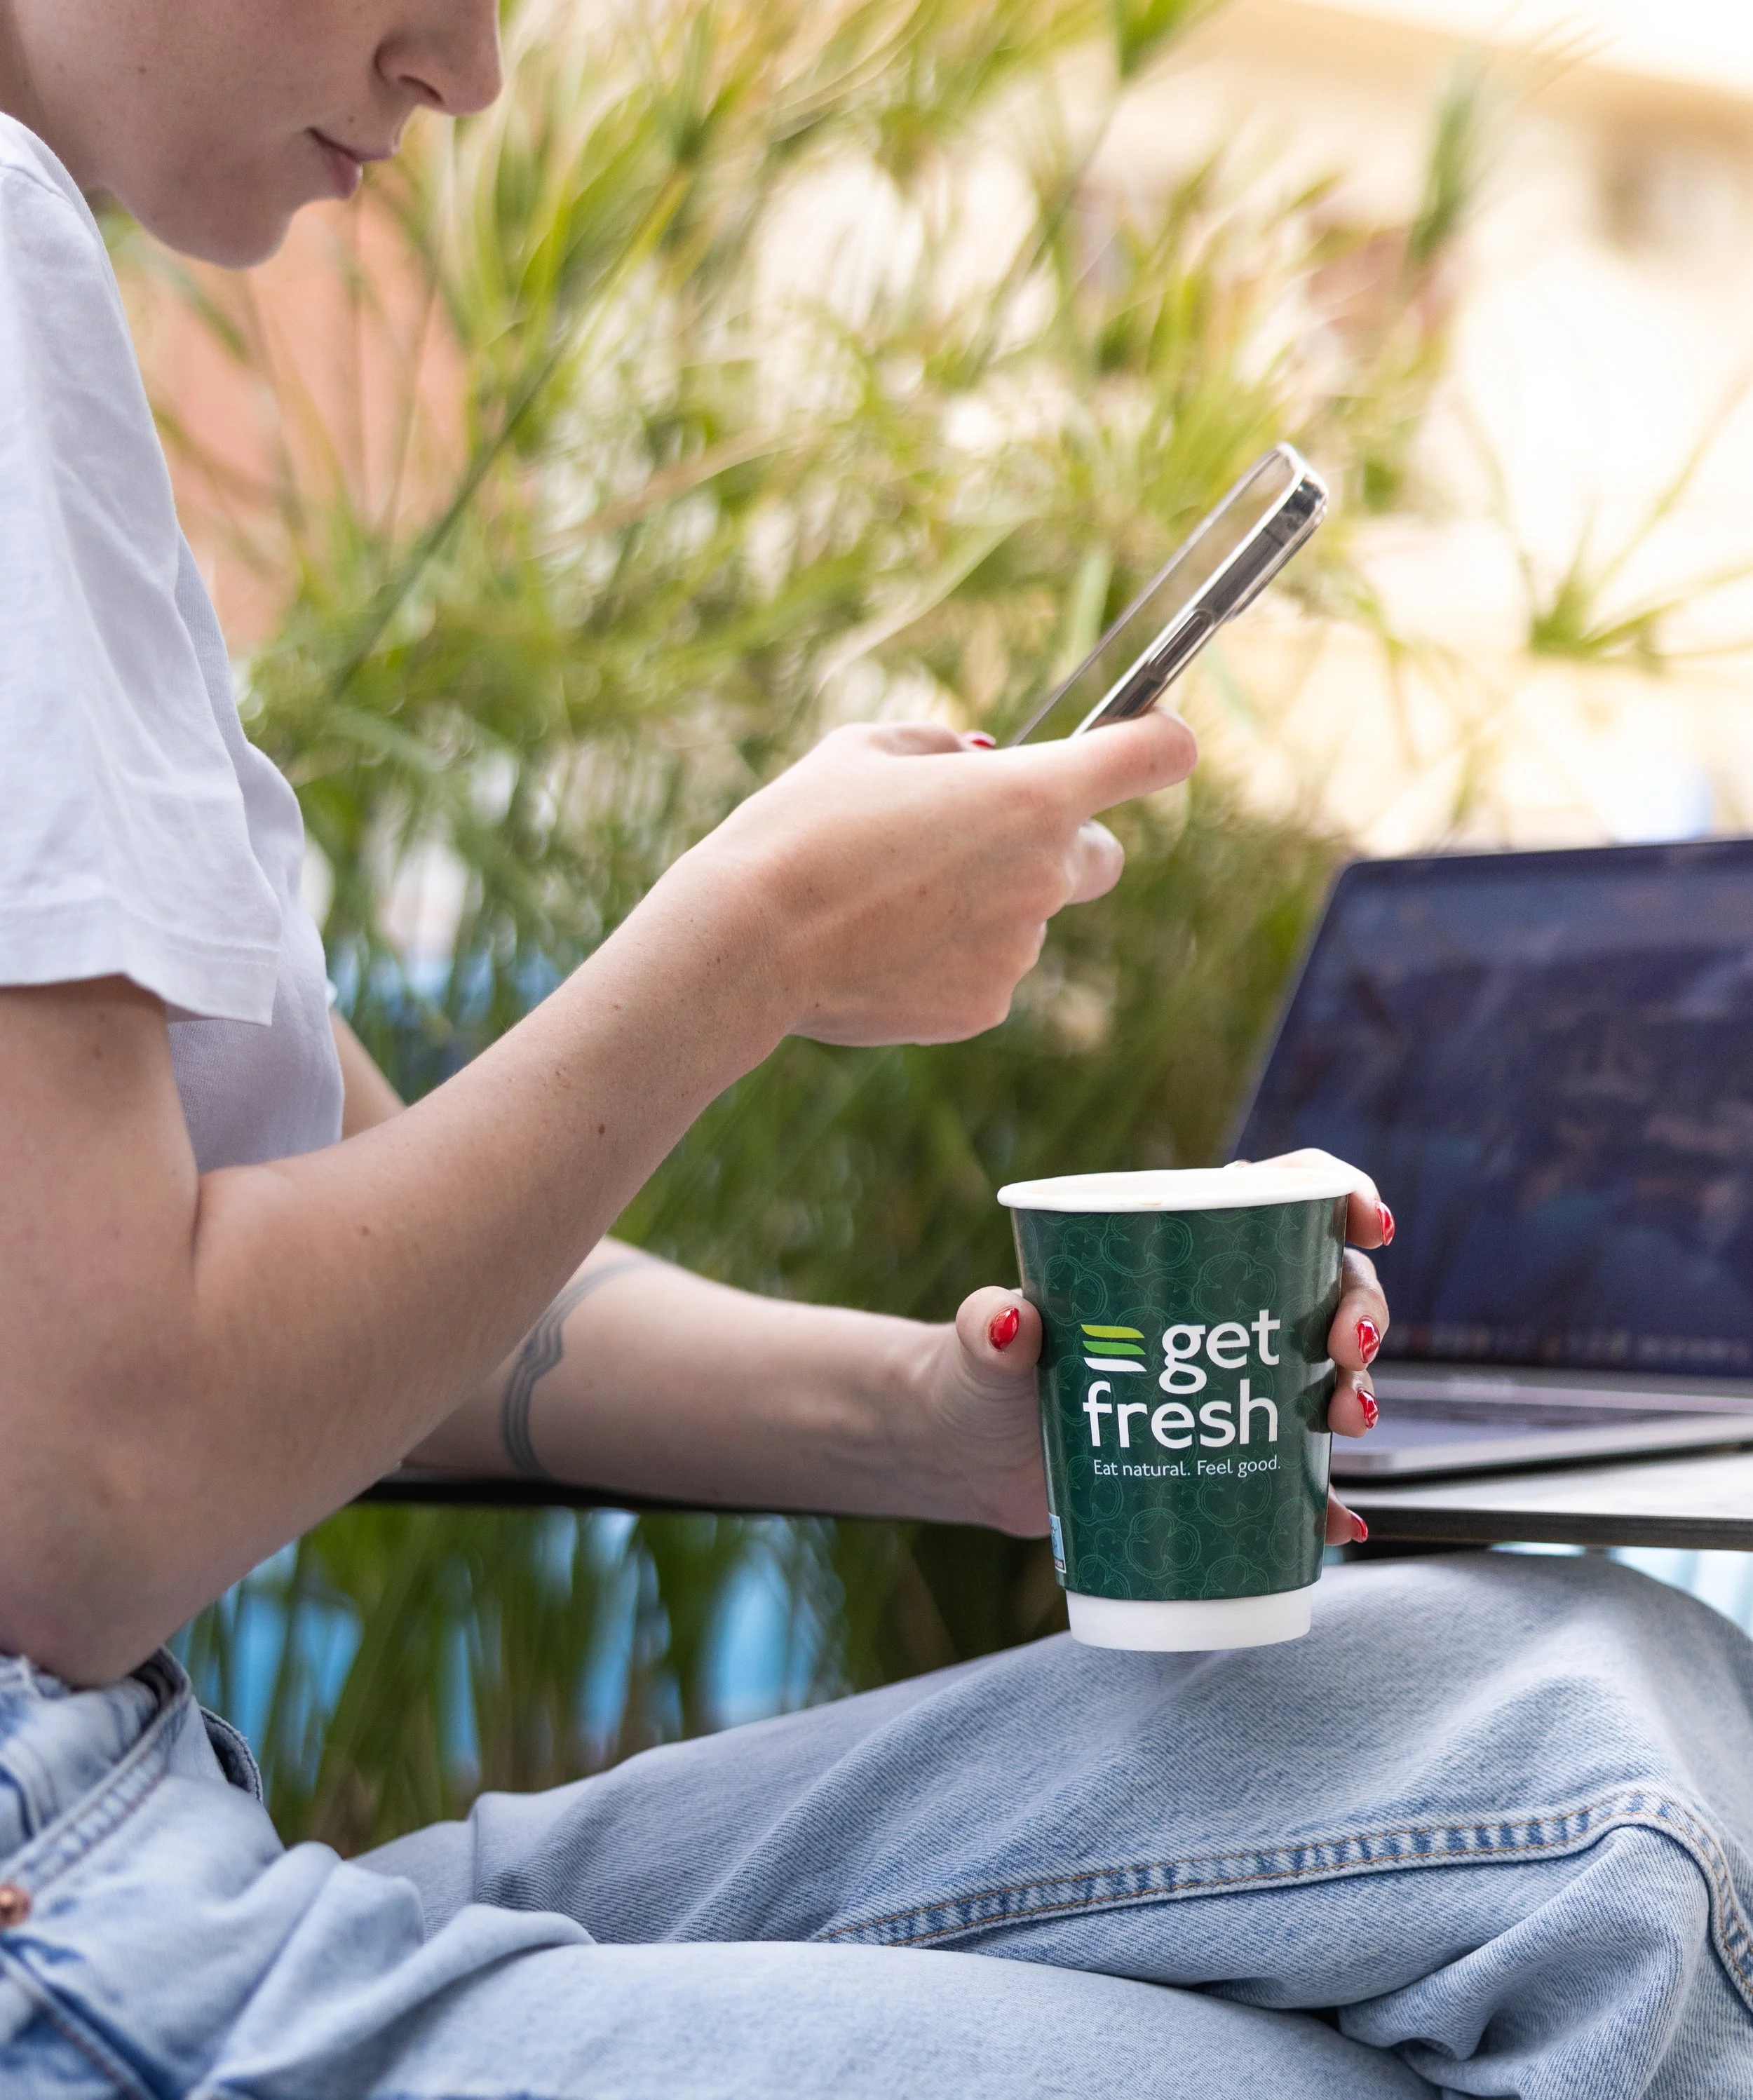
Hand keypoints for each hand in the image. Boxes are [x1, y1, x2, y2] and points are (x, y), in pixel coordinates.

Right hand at [660, 713, 1196, 1046]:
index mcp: (1030, 795)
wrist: (749, 942)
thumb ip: (940, 747)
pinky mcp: (983, 1009)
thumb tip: (977, 758)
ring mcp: (1019, 951)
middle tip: (982, 836)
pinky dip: (952, 958)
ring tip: (889, 900)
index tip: (1151, 742)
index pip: (1153, 758)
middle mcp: (1043, 875)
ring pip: (1028, 919)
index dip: (1159, 744)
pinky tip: (882, 948)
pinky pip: (988, 972)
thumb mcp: (864, 750)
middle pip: (1102, 854)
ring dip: (985, 904)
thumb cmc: (800, 829)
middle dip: (1060, 842)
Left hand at [917, 1151, 1392, 1545]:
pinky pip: (1294, 1478)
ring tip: (1348, 1422)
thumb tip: (1006, 1321)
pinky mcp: (1223, 1456)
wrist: (969, 1458)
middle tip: (1349, 1352)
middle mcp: (1220, 1308)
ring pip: (1326, 1373)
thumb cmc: (978, 1376)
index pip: (1279, 1195)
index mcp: (1175, 1248)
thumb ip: (984, 1331)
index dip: (1338, 1194)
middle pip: (1325, 1285)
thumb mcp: (979, 1349)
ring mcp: (1230, 1383)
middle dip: (1361, 1310)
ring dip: (1357, 1392)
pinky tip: (1337, 1523)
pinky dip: (1323, 1500)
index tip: (1369, 1222)